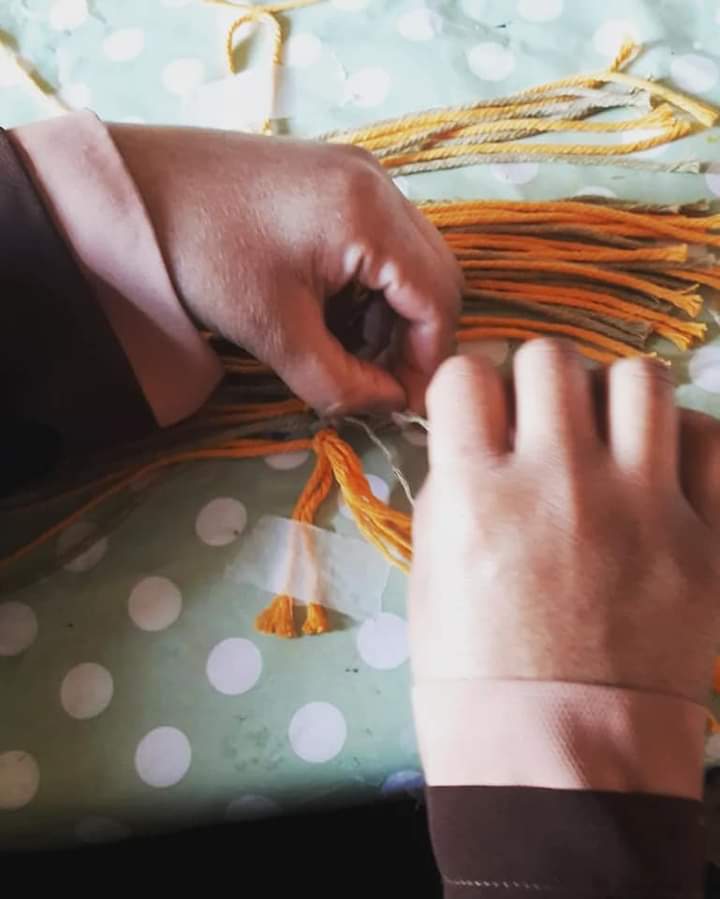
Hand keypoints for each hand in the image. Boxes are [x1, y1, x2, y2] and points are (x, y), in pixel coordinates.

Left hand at [110, 125, 461, 414]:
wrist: (135, 189)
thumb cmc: (202, 256)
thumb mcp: (273, 333)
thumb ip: (341, 383)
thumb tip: (389, 406)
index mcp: (370, 214)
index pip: (439, 299)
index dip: (428, 361)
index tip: (399, 404)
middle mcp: (378, 183)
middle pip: (435, 274)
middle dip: (413, 336)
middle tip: (374, 379)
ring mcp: (358, 174)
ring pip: (411, 259)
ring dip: (392, 312)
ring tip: (347, 348)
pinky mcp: (336, 177)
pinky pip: (381, 240)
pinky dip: (370, 285)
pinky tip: (331, 311)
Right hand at [410, 340, 719, 702]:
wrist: (557, 754)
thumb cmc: (475, 670)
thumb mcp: (430, 571)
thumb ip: (452, 487)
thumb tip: (474, 437)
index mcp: (477, 492)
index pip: (466, 374)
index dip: (466, 386)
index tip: (477, 411)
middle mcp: (558, 482)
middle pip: (551, 357)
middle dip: (537, 380)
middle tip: (542, 422)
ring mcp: (641, 507)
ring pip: (639, 377)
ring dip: (612, 397)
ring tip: (607, 437)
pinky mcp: (706, 539)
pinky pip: (712, 441)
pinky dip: (684, 443)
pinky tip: (661, 472)